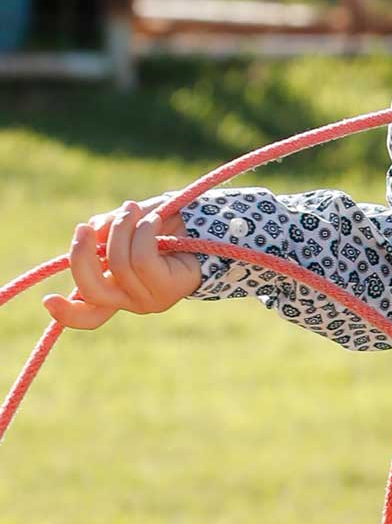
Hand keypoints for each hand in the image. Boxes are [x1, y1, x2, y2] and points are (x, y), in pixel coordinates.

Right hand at [42, 196, 201, 330]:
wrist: (212, 227)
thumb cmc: (168, 225)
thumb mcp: (130, 223)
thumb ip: (109, 229)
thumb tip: (93, 231)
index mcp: (116, 288)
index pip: (88, 314)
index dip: (65, 313)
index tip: (46, 299)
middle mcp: (130, 299)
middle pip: (91, 289)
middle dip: (81, 255)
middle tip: (84, 228)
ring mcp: (149, 299)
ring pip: (118, 263)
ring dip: (123, 228)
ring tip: (136, 210)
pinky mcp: (168, 290)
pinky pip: (142, 258)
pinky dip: (143, 232)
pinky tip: (154, 220)